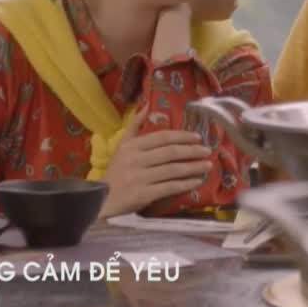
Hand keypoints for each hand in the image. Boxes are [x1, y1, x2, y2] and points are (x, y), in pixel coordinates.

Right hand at [98, 106, 213, 218]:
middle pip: (170, 153)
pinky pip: (169, 187)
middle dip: (192, 151)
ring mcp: (140, 178)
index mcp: (132, 147)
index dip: (182, 136)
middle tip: (208, 151)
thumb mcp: (121, 146)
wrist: (100, 200)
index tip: (198, 137)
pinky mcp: (143, 195)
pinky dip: (185, 184)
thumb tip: (147, 106)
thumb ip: (134, 127)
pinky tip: (197, 181)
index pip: (162, 138)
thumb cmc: (115, 172)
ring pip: (172, 170)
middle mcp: (136, 160)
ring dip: (193, 167)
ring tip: (208, 165)